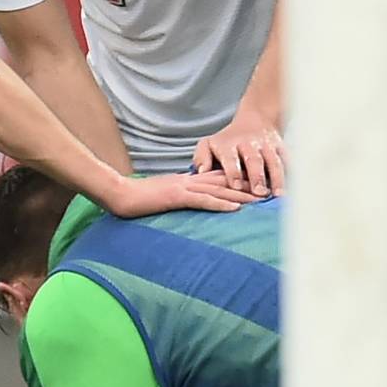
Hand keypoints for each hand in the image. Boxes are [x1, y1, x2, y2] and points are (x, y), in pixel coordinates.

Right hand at [92, 169, 259, 219]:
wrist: (118, 194)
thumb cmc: (135, 198)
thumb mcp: (161, 195)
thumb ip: (177, 196)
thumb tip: (188, 201)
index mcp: (184, 180)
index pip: (216, 178)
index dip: (237, 180)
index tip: (256, 185)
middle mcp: (187, 180)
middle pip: (223, 181)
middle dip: (247, 185)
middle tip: (268, 190)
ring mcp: (182, 187)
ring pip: (218, 189)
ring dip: (240, 194)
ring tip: (260, 199)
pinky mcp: (176, 197)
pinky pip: (202, 200)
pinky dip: (220, 203)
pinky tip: (234, 208)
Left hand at [192, 106, 285, 197]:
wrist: (255, 120)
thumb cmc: (226, 141)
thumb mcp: (208, 144)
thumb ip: (201, 157)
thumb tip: (201, 172)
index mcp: (228, 145)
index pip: (230, 158)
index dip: (233, 172)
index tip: (236, 186)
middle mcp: (248, 144)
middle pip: (254, 160)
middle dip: (257, 177)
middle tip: (259, 193)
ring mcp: (267, 146)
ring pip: (273, 161)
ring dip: (277, 178)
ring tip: (278, 195)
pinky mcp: (281, 147)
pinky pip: (288, 160)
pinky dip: (291, 173)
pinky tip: (293, 188)